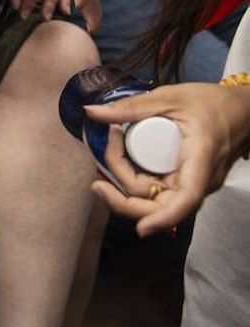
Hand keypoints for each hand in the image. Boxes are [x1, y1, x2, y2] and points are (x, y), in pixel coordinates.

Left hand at [86, 83, 249, 236]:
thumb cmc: (211, 103)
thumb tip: (91, 112)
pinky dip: (137, 184)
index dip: (163, 217)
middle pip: (162, 207)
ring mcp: (194, 184)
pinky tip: (119, 164)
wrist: (241, 110)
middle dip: (125, 201)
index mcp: (200, 159)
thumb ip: (129, 107)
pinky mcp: (187, 181)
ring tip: (108, 154)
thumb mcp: (168, 98)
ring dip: (127, 188)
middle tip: (96, 182)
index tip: (141, 228)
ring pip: (157, 201)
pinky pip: (160, 192)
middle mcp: (200, 180)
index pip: (186, 198)